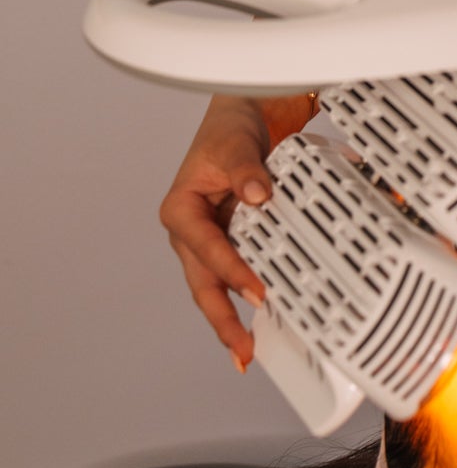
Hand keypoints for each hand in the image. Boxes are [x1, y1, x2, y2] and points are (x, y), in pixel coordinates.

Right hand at [159, 96, 276, 368]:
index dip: (231, 272)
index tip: (256, 292)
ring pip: (216, 287)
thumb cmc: (228, 129)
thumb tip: (258, 195)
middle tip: (242, 351)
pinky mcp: (230, 242)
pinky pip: (236, 274)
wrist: (244, 116)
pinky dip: (246, 296)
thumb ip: (246, 171)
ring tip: (247, 351)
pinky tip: (264, 319)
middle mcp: (191, 232)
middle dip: (221, 319)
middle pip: (203, 283)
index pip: (207, 249)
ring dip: (230, 318)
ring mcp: (210, 240)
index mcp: (181, 210)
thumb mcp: (235, 144)